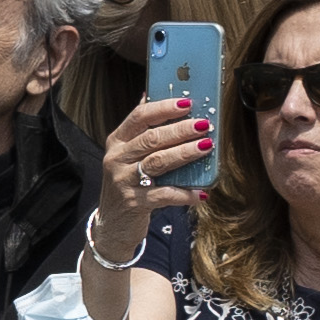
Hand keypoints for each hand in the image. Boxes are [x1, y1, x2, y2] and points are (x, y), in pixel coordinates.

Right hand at [95, 97, 204, 229]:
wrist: (112, 224)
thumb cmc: (127, 183)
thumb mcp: (127, 156)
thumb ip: (140, 131)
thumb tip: (151, 94)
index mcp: (117, 142)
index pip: (139, 117)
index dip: (163, 108)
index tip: (187, 103)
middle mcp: (117, 158)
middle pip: (151, 138)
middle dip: (180, 130)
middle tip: (204, 125)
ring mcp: (123, 181)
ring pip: (158, 162)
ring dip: (185, 153)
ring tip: (206, 146)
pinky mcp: (134, 203)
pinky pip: (164, 195)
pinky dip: (184, 193)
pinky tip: (200, 193)